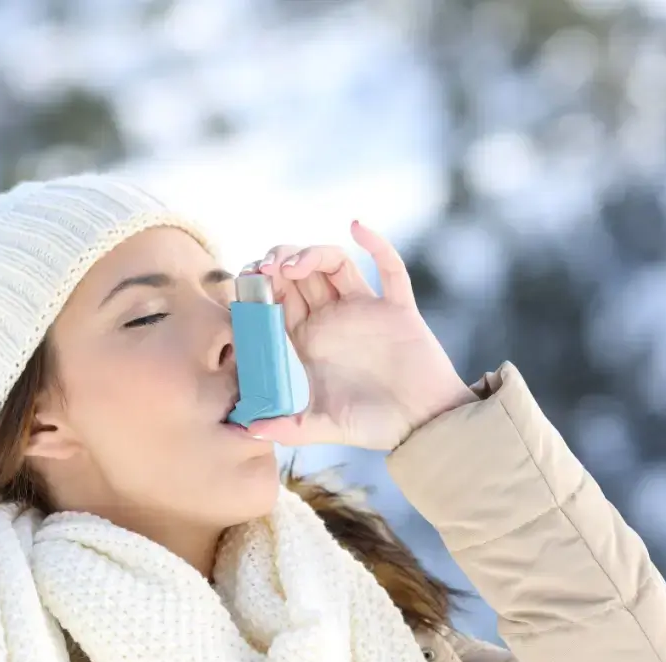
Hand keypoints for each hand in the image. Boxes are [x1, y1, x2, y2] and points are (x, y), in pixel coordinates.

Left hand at [243, 221, 476, 450]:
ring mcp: (364, 310)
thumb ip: (285, 427)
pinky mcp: (397, 307)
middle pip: (300, 275)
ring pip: (334, 264)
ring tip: (292, 264)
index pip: (276, 303)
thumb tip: (243, 430)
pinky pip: (390, 268)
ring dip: (312, 254)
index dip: (259, 288)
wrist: (422, 426)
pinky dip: (377, 244)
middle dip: (279, 262)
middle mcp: (332, 319)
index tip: (245, 281)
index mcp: (308, 341)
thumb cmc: (371, 426)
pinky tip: (358, 227)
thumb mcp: (321, 427)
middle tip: (265, 267)